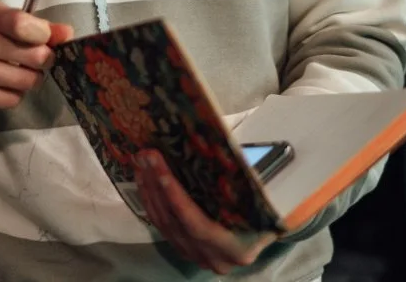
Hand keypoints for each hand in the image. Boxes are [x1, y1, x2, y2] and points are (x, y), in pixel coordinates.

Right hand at [0, 1, 73, 107]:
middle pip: (33, 56)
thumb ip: (33, 25)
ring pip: (25, 81)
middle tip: (38, 59)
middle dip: (44, 60)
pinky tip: (6, 85)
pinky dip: (15, 94)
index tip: (45, 39)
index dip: (45, 35)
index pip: (23, 24)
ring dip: (32, 79)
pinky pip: (9, 99)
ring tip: (23, 72)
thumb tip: (68, 33)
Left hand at [135, 149, 276, 274]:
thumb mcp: (258, 199)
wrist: (264, 231)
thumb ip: (239, 184)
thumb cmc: (264, 209)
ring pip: (164, 224)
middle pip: (175, 222)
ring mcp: (197, 256)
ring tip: (141, 160)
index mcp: (237, 248)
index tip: (159, 166)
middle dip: (156, 185)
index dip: (175, 196)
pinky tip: (144, 178)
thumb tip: (211, 148)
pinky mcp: (184, 249)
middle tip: (146, 154)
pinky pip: (161, 225)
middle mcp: (214, 258)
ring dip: (149, 190)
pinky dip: (150, 200)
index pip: (198, 224)